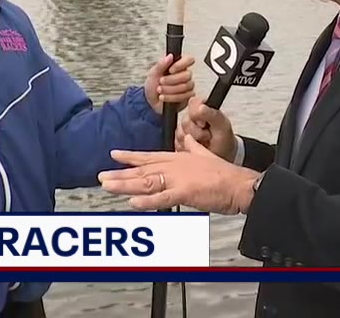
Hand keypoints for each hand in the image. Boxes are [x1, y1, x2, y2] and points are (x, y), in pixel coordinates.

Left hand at [98, 134, 258, 213]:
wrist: (239, 184)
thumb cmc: (223, 172)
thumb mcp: (204, 153)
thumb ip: (193, 145)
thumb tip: (188, 136)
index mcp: (177, 158)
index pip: (148, 157)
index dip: (130, 156)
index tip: (113, 154)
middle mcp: (174, 166)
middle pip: (142, 170)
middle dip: (120, 173)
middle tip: (101, 175)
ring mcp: (178, 179)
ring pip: (147, 182)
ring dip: (126, 185)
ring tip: (108, 185)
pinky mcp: (186, 193)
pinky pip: (163, 198)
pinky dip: (148, 201)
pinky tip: (133, 202)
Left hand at [143, 53, 196, 114]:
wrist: (150, 101)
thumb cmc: (153, 85)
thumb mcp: (153, 73)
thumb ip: (161, 64)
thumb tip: (170, 56)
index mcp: (178, 65)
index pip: (189, 60)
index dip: (181, 64)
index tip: (171, 69)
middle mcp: (185, 75)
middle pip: (187, 75)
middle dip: (171, 79)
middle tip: (161, 81)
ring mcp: (188, 86)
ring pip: (185, 86)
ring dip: (169, 89)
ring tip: (160, 90)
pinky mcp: (187, 97)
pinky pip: (184, 97)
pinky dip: (171, 97)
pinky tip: (163, 97)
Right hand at [176, 96, 236, 160]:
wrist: (221, 157)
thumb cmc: (224, 140)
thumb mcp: (222, 126)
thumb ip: (212, 114)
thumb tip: (201, 107)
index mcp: (204, 107)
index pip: (193, 103)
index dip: (197, 114)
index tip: (205, 124)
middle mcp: (192, 116)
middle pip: (185, 120)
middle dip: (196, 131)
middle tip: (207, 135)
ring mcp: (185, 129)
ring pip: (180, 133)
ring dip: (193, 140)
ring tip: (204, 143)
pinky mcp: (180, 141)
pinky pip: (178, 143)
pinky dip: (187, 148)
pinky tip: (197, 147)